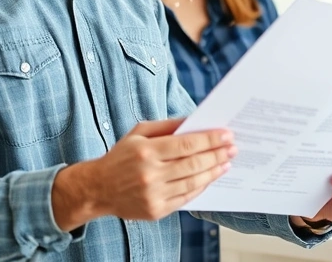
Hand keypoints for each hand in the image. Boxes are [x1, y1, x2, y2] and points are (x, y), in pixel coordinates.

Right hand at [52, 118, 235, 229]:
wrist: (98, 188)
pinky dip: (201, 187)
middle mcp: (150, 174)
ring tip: (226, 162)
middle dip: (217, 154)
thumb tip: (194, 120)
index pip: (186, 144)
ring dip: (213, 171)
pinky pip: (186, 198)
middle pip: (193, 164)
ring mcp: (154, 195)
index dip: (209, 140)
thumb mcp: (138, 133)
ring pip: (193, 182)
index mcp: (146, 151)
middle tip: (233, 147)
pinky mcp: (156, 211)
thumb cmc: (120, 157)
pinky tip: (210, 177)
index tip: (226, 134)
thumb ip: (166, 126)